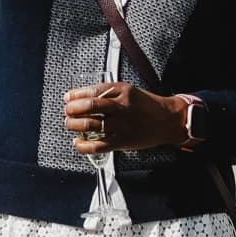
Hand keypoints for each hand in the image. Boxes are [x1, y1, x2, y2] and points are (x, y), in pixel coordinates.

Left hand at [65, 83, 186, 152]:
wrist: (168, 120)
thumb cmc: (147, 105)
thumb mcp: (130, 91)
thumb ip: (110, 93)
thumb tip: (85, 97)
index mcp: (122, 91)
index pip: (92, 91)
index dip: (76, 95)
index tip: (68, 97)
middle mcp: (121, 107)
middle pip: (89, 106)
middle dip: (72, 109)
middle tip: (67, 111)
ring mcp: (121, 125)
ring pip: (91, 124)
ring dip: (74, 124)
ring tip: (69, 124)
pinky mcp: (122, 141)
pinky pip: (98, 145)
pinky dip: (83, 145)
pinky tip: (77, 142)